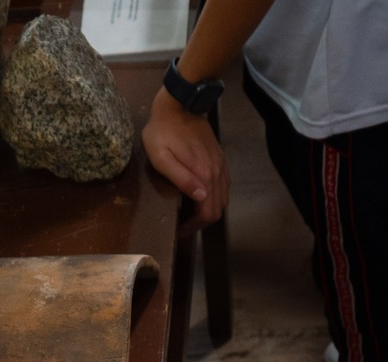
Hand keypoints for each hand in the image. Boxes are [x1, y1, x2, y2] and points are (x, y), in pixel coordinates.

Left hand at [143, 91, 229, 230]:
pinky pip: (224, 186)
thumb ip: (182, 179)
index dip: (193, 227)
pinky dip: (215, 198)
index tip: (179, 230)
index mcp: (204, 176)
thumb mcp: (162, 157)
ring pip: (223, 199)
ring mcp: (221, 165)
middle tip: (183, 224)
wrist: (180, 104)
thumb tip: (201, 199)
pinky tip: (202, 196)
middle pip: (217, 210)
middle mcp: (217, 173)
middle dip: (201, 222)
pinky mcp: (220, 159)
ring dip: (209, 211)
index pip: (207, 213)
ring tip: (191, 213)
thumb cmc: (163, 131)